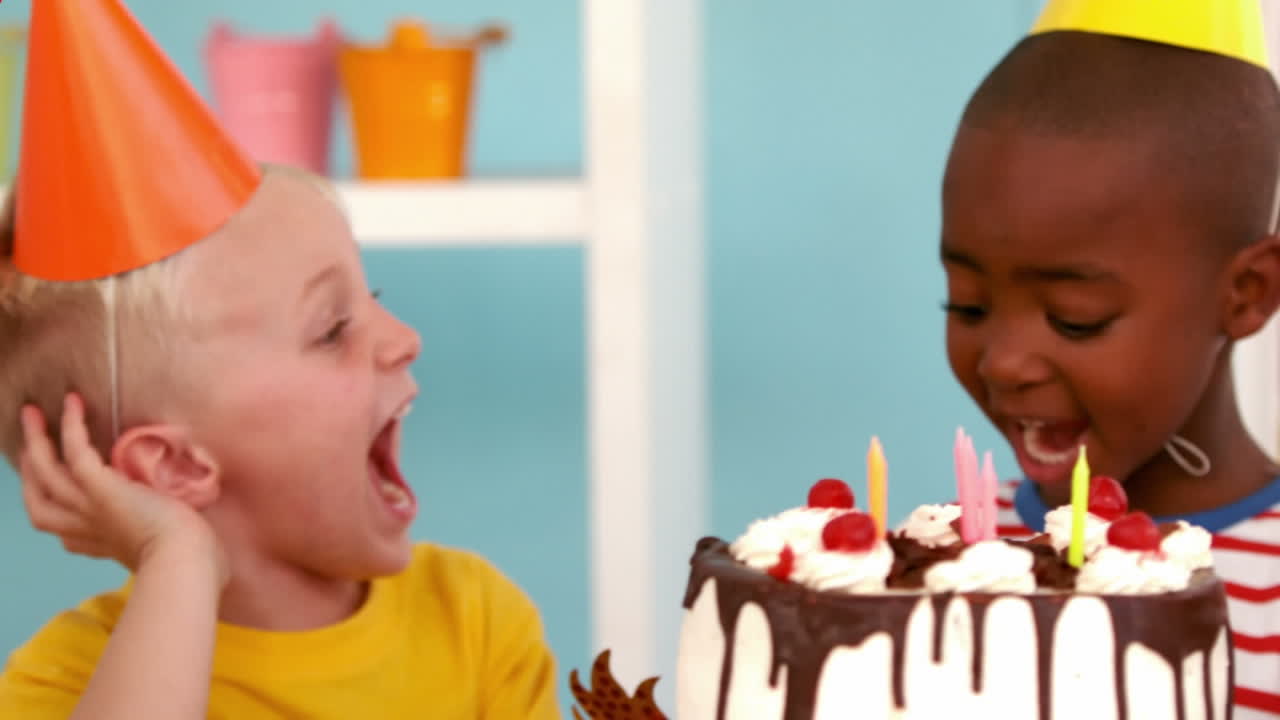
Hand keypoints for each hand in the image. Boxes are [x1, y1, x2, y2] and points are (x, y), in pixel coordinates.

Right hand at [18, 393, 226, 586]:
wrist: (186, 560)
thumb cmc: (189, 558)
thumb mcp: (163, 547)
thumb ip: (160, 535)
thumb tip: (181, 527)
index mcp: (97, 544)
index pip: (61, 526)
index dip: (53, 504)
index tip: (58, 483)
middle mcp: (83, 527)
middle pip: (39, 498)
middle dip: (30, 468)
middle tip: (31, 439)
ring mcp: (87, 508)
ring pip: (45, 471)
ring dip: (36, 440)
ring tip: (32, 412)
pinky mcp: (100, 489)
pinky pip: (74, 451)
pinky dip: (72, 426)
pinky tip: (73, 403)